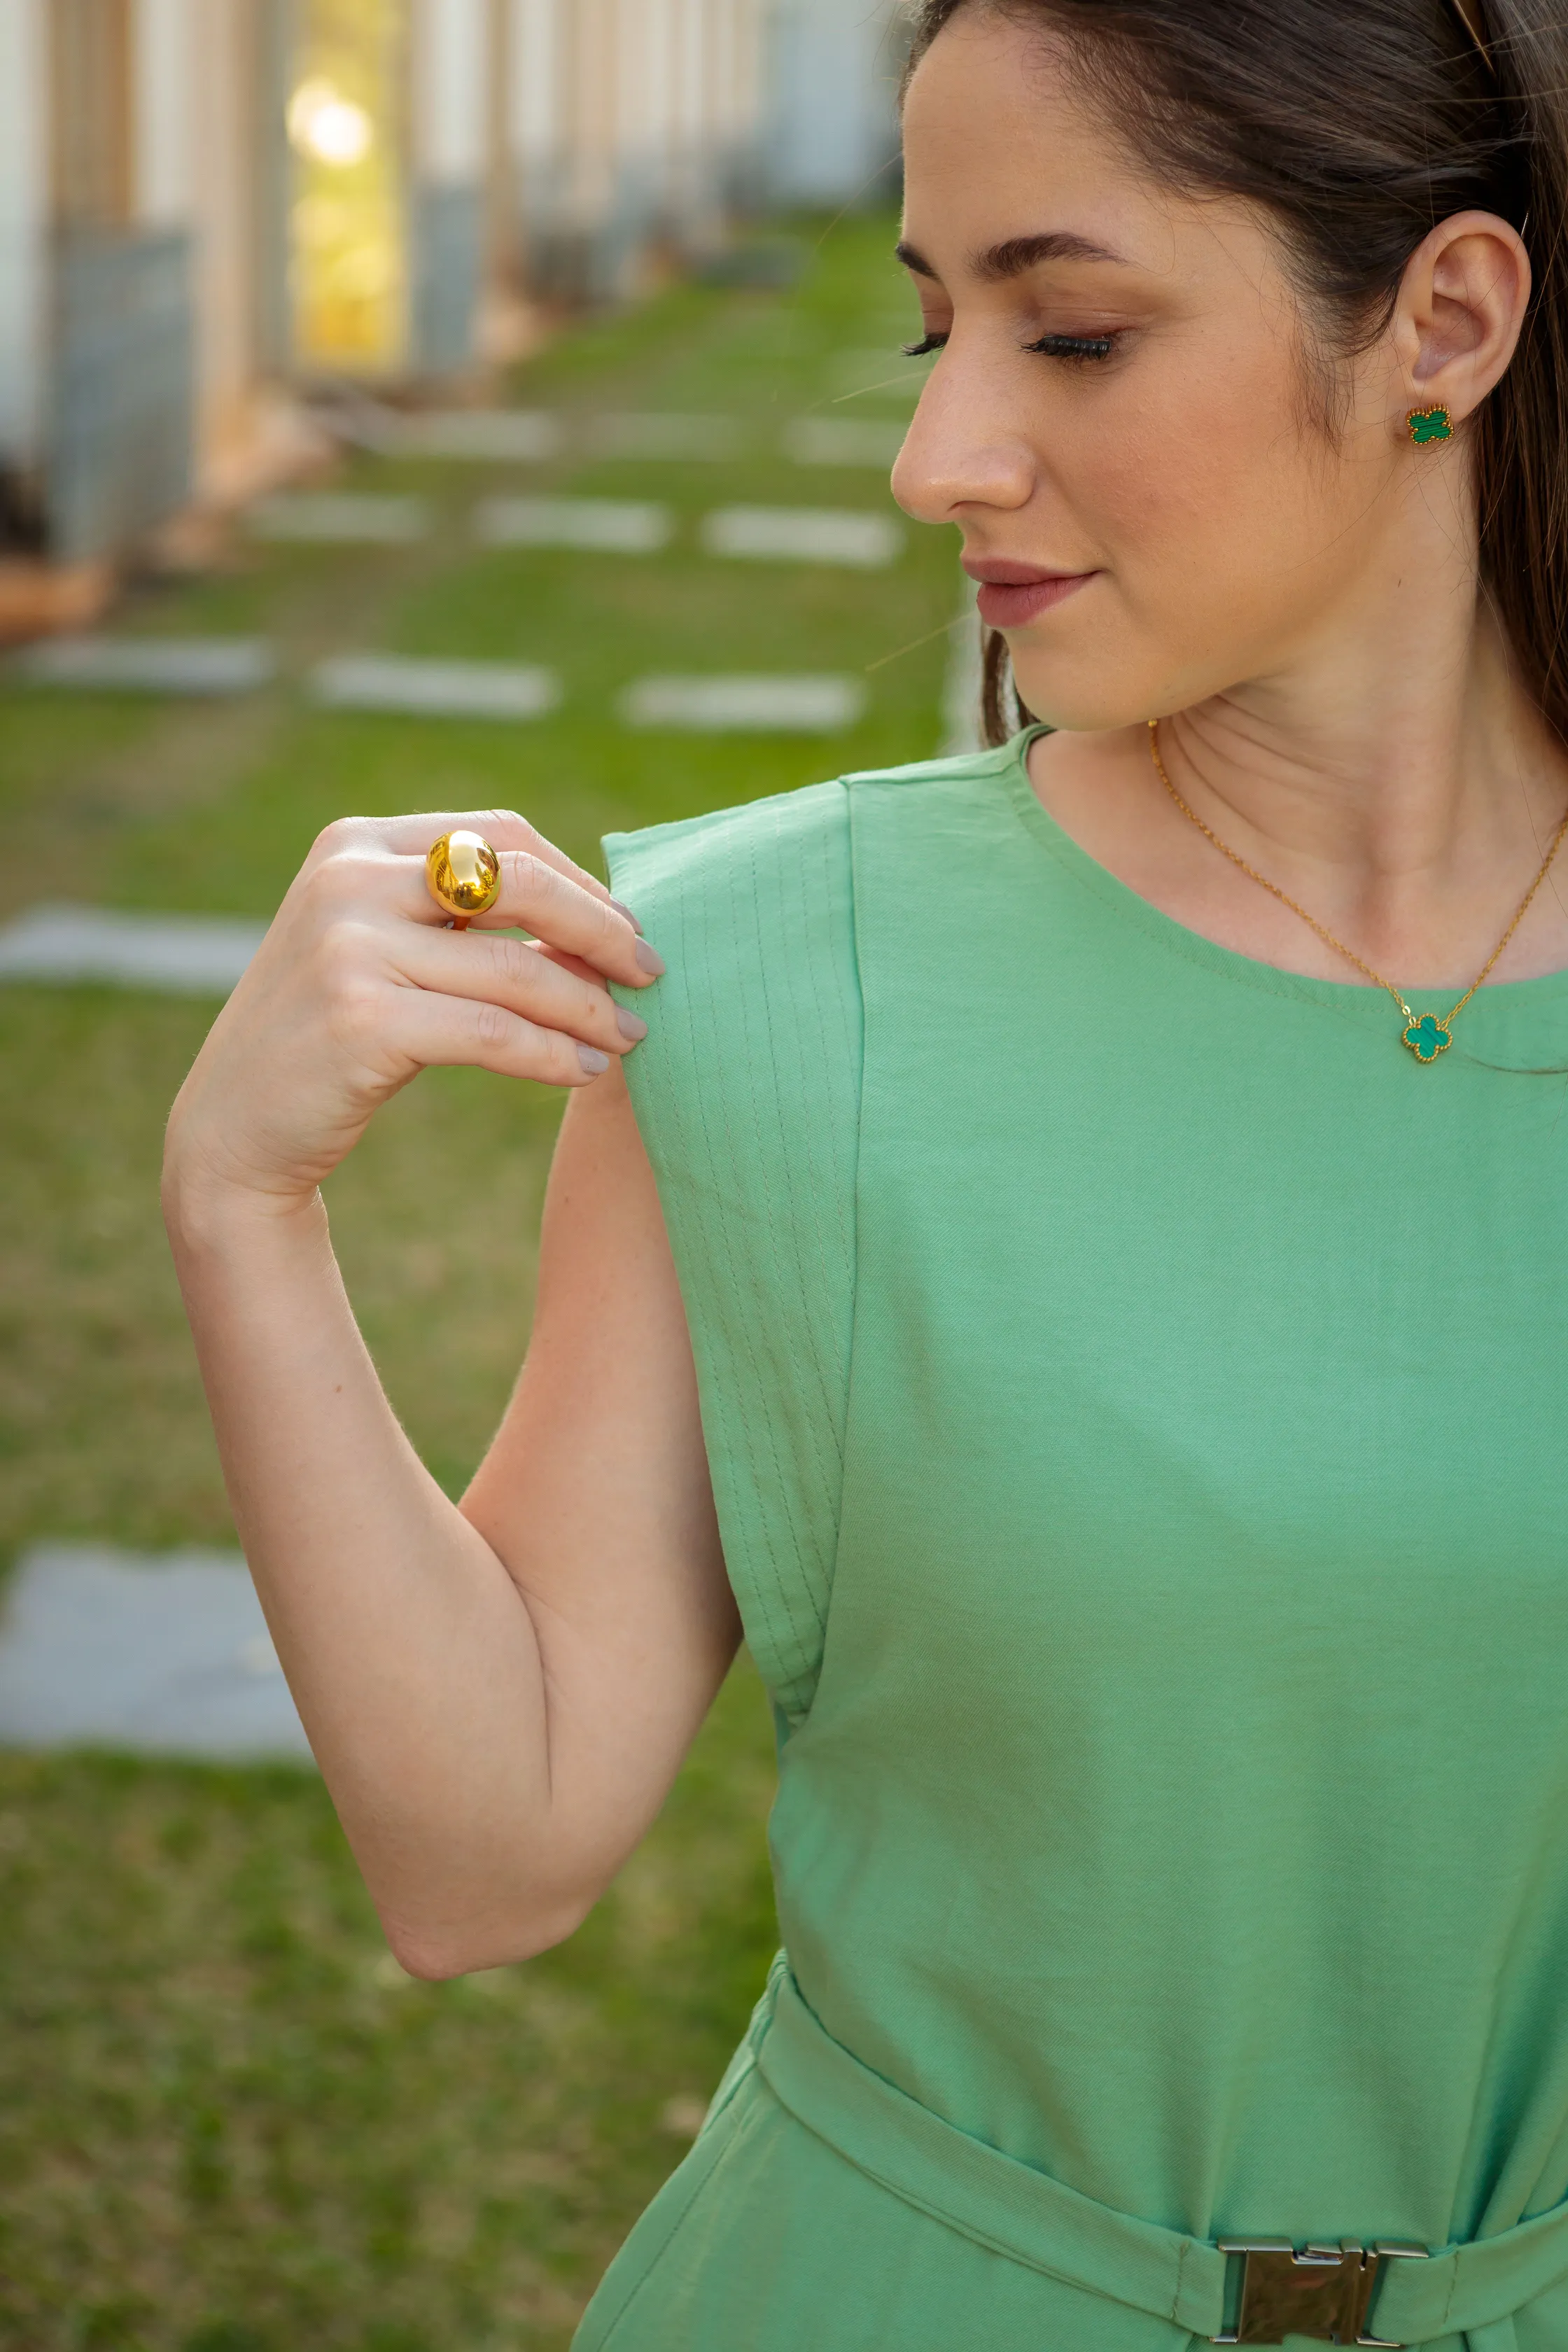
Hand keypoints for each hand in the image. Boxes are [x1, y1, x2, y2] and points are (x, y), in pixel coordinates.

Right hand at [164, 808, 660, 1215]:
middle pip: (520, 883)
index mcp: (356, 843)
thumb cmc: (332, 1036)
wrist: (236, 1126)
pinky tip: (584, 1072)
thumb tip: (603, 918)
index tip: (628, 927)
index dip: (578, 879)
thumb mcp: (382, 947)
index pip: (499, 834)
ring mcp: (349, 947)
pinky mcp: (362, 1019)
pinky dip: (552, 1053)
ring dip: (590, 1007)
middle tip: (653, 974)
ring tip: (632, 1038)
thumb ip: (461, 916)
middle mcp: (348, 880)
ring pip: (517, 970)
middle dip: (603, 931)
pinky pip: (495, 1034)